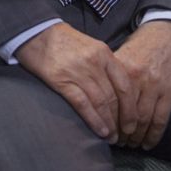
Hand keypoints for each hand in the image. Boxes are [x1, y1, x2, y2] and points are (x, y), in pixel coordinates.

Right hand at [15, 22, 135, 142]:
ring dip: (109, 124)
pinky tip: (100, 131)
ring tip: (112, 137)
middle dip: (122, 120)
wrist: (37, 32)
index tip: (133, 122)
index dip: (131, 107)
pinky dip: (94, 120)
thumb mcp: (91, 47)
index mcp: (104, 54)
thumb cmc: (64, 42)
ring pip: (101, 103)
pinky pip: (83, 104)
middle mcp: (95, 63)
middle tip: (124, 135)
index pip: (125, 85)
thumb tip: (117, 93)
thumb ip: (105, 67)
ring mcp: (78, 72)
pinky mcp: (62, 81)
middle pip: (115, 97)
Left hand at [111, 20, 170, 149]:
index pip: (111, 102)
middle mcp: (137, 79)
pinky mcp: (170, 92)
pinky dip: (154, 135)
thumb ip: (112, 75)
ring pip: (143, 120)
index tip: (103, 130)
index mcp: (121, 69)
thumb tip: (97, 96)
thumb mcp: (122, 55)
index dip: (107, 120)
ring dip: (136, 137)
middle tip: (116, 142)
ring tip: (131, 145)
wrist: (168, 33)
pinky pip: (161, 119)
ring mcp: (155, 86)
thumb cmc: (142, 46)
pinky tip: (147, 144)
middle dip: (120, 132)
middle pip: (125, 114)